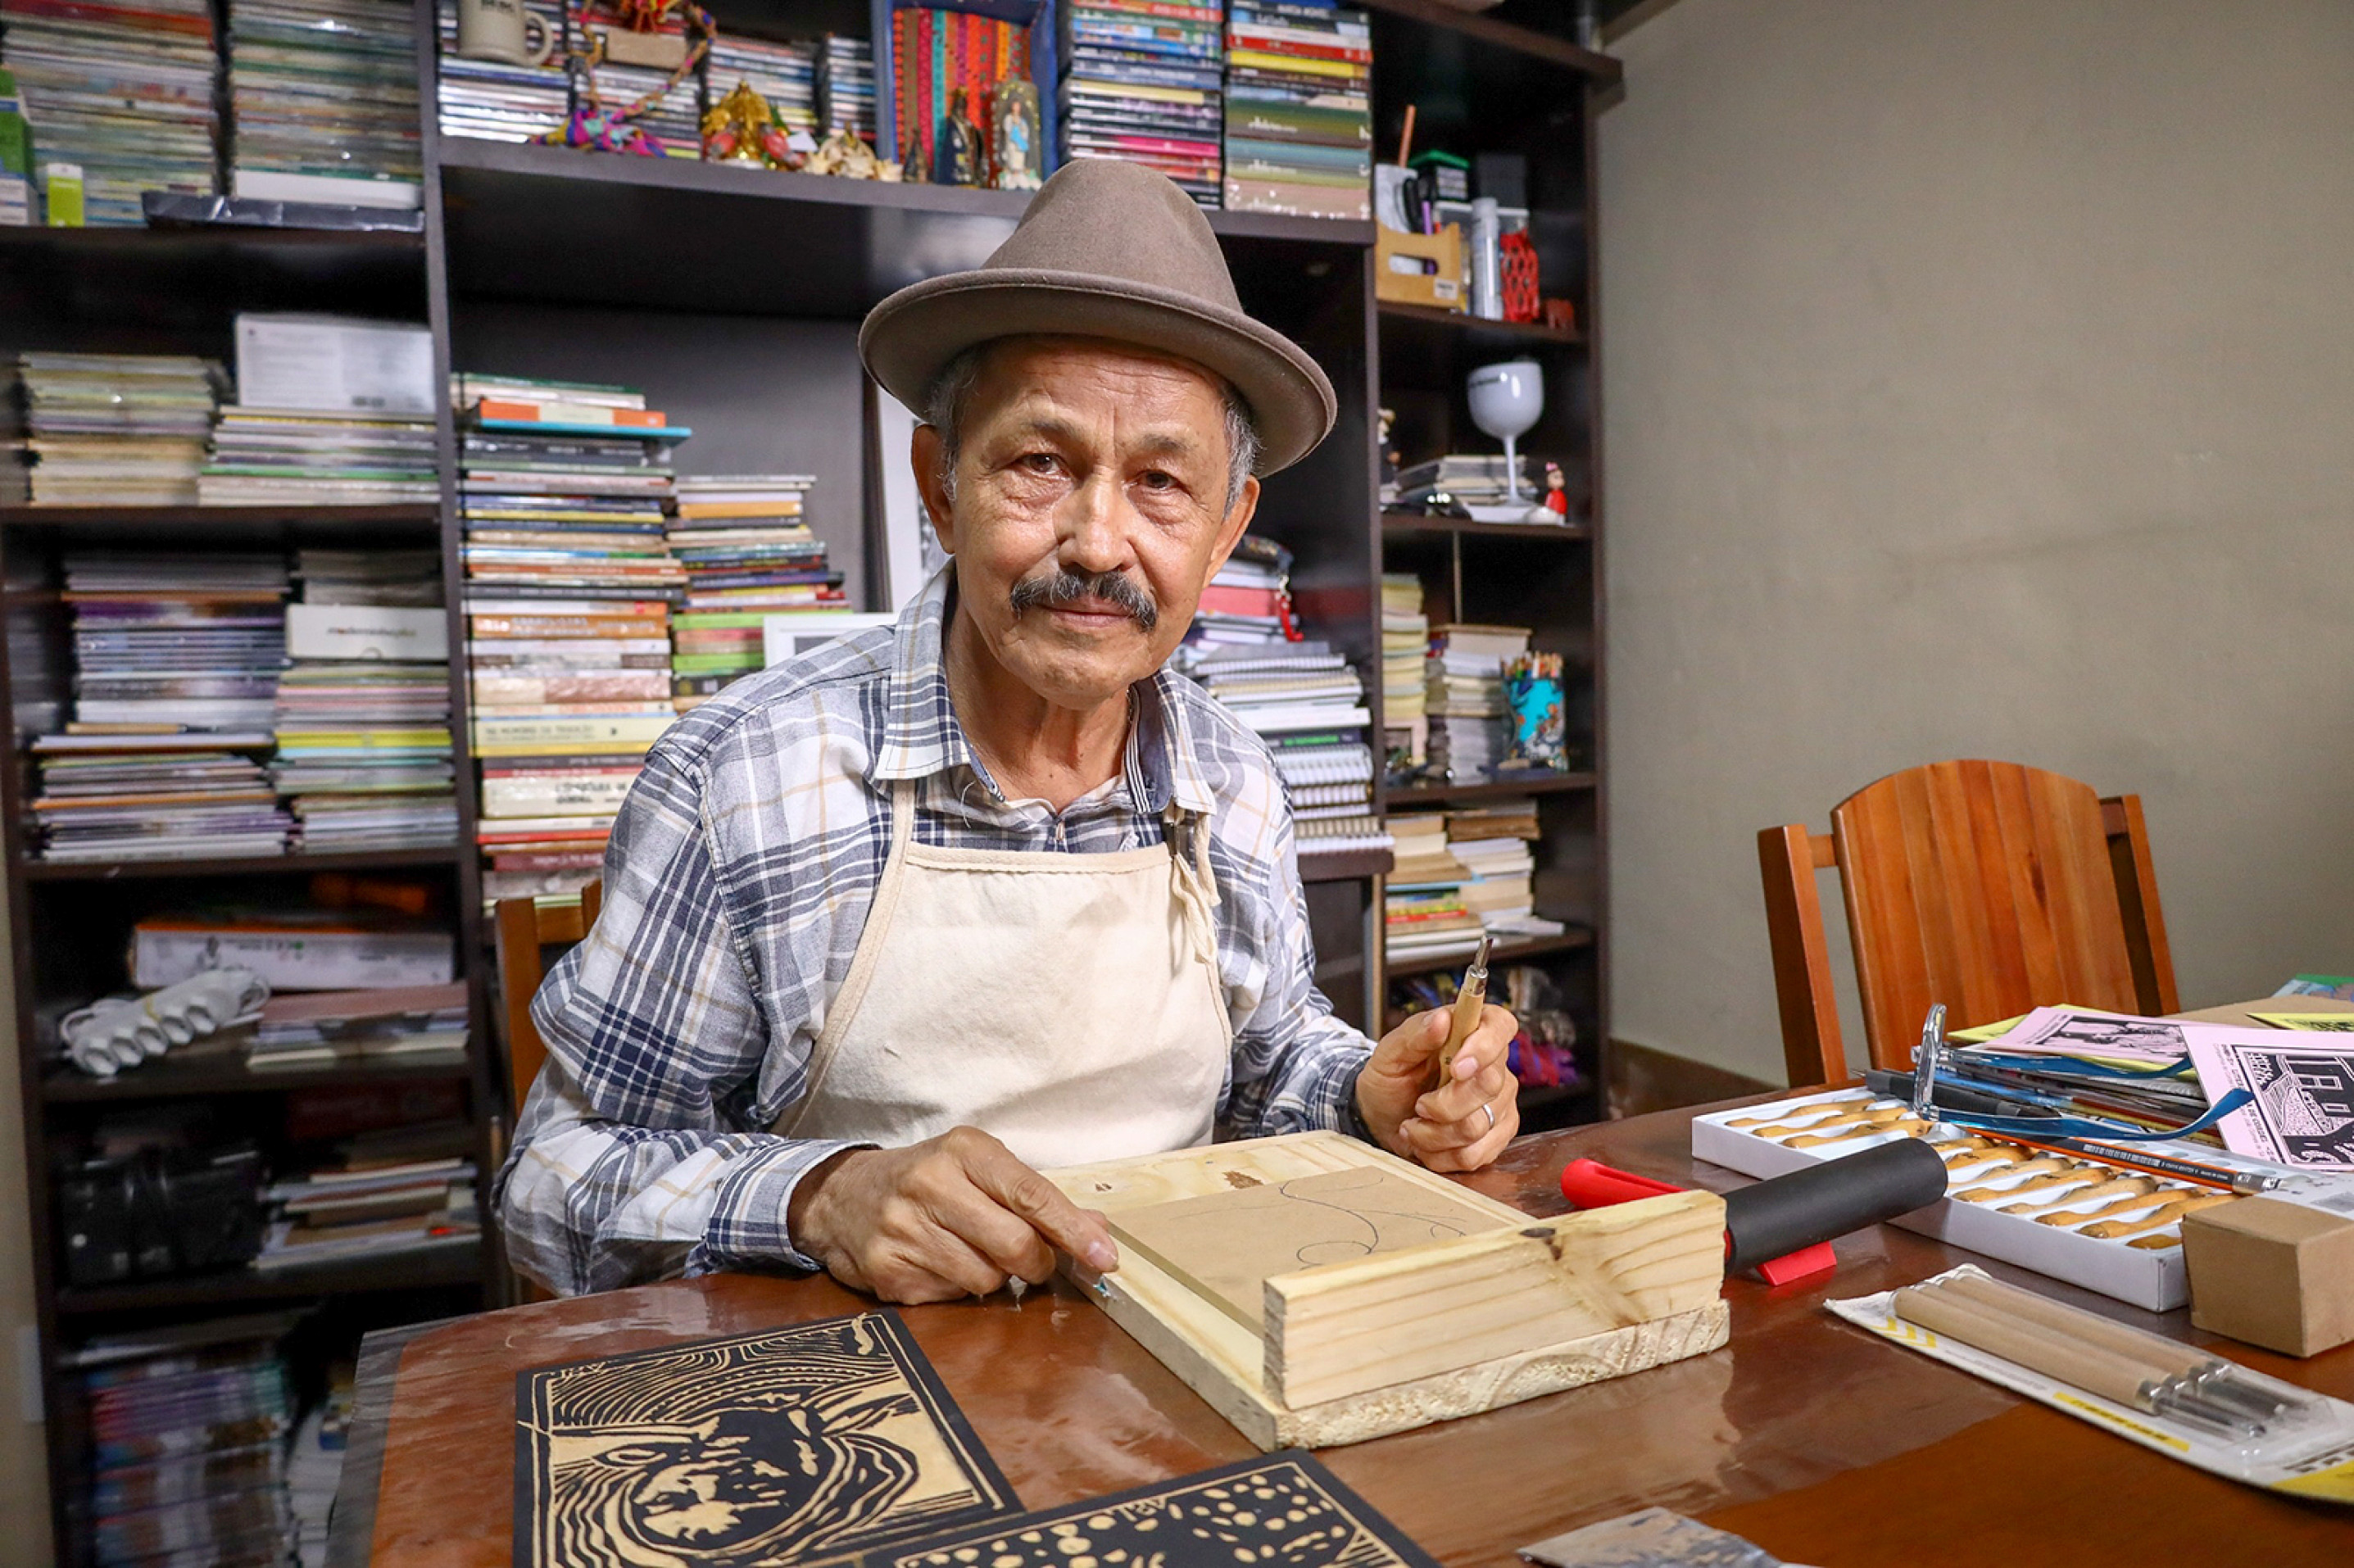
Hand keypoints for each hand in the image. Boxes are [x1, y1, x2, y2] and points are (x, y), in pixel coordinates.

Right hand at [787, 1126, 1119, 1303]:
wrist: (842, 1197)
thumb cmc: (930, 1180)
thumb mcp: (980, 1169)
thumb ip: (1038, 1199)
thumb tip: (1098, 1232)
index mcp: (964, 1151)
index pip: (1031, 1194)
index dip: (1072, 1230)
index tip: (1104, 1257)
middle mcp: (931, 1184)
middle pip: (1015, 1245)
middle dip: (1036, 1263)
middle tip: (1031, 1261)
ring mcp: (904, 1230)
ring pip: (986, 1279)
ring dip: (993, 1276)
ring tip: (970, 1251)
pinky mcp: (887, 1271)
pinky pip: (951, 1297)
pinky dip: (958, 1288)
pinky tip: (939, 1264)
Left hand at [1355, 1004, 1520, 1172]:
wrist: (1383, 1117)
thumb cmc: (1390, 1078)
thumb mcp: (1390, 1052)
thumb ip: (1416, 1033)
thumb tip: (1442, 1019)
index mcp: (1471, 1031)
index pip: (1500, 1025)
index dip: (1484, 1047)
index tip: (1456, 1068)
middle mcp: (1494, 1066)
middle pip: (1488, 1085)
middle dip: (1443, 1104)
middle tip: (1418, 1105)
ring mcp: (1500, 1103)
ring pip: (1477, 1126)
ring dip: (1433, 1133)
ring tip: (1414, 1125)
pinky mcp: (1497, 1136)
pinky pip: (1474, 1155)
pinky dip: (1440, 1155)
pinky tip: (1427, 1143)